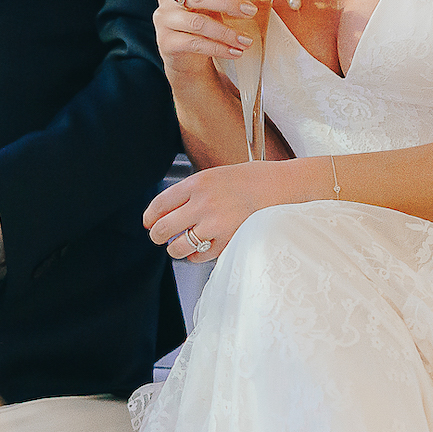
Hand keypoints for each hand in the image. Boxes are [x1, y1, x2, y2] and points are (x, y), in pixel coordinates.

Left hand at [143, 160, 304, 262]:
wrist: (284, 187)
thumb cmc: (252, 180)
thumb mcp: (217, 175)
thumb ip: (193, 192)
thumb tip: (168, 211)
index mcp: (197, 183)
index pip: (160, 203)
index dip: (149, 216)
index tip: (148, 222)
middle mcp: (203, 203)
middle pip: (163, 228)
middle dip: (157, 235)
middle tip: (159, 237)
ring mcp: (216, 224)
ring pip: (179, 247)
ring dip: (176, 249)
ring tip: (180, 246)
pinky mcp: (229, 241)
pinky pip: (201, 256)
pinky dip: (197, 256)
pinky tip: (200, 250)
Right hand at [156, 0, 258, 82]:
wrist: (185, 53)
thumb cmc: (203, 19)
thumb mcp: (219, 4)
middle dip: (228, 4)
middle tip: (250, 11)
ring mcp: (164, 20)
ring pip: (197, 23)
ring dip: (226, 32)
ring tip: (246, 40)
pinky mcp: (166, 42)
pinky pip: (194, 44)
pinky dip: (218, 49)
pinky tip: (235, 52)